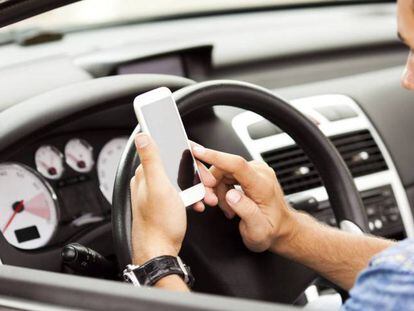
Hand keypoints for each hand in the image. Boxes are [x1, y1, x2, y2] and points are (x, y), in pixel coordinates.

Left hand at [130, 133, 216, 264]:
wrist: (159, 251)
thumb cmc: (159, 224)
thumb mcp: (158, 187)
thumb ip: (151, 160)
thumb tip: (142, 136)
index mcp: (146, 174)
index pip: (168, 152)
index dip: (187, 154)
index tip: (200, 160)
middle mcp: (149, 181)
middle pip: (177, 166)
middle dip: (196, 174)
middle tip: (209, 183)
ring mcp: (157, 193)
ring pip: (182, 181)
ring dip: (197, 186)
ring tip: (207, 196)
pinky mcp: (164, 204)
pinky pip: (182, 194)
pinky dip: (192, 197)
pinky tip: (198, 204)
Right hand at [192, 145, 294, 252]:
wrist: (281, 228)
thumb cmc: (271, 230)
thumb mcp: (258, 230)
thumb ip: (245, 211)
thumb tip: (231, 195)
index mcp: (262, 185)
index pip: (236, 164)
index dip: (214, 156)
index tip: (197, 151)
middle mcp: (260, 172)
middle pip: (224, 168)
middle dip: (211, 185)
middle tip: (211, 203)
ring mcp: (255, 170)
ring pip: (223, 172)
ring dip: (217, 190)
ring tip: (226, 209)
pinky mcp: (250, 172)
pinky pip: (227, 174)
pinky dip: (222, 188)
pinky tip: (228, 202)